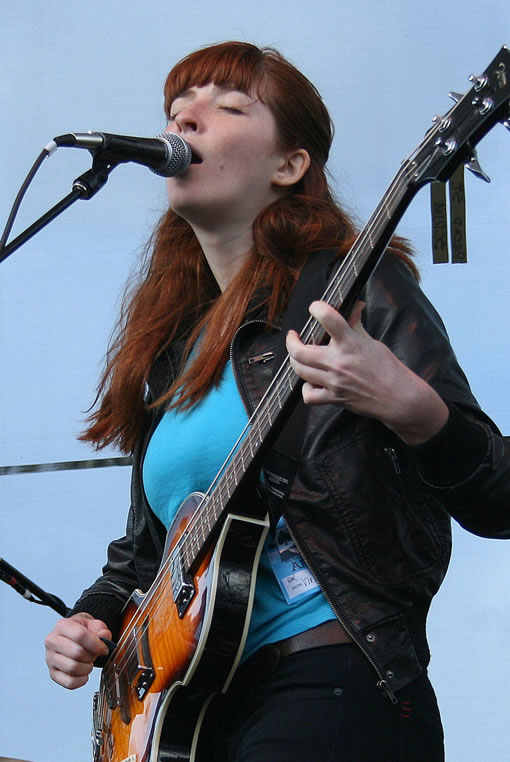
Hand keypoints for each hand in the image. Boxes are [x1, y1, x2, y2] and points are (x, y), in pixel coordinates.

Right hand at [45, 612, 111, 688]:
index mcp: (62, 626)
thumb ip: (101, 629)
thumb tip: (104, 637)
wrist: (70, 637)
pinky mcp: (52, 673)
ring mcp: (50, 659)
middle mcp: (52, 642)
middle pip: (77, 653)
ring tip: (89, 662)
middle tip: (95, 655)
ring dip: (87, 668)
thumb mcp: (93, 624)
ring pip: (73, 668)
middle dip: (92, 656)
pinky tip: (84, 673)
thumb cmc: (81, 631)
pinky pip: (69, 682)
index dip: (96, 644)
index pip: (80, 635)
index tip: (104, 649)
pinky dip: (81, 680)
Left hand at [286, 300, 448, 444]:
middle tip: (294, 337)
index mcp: (350, 344)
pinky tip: (311, 382)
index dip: (317, 308)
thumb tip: (356, 305)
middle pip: (300, 351)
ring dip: (295, 361)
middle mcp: (338, 362)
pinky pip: (309, 395)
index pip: (328, 318)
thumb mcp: (372, 342)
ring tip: (298, 356)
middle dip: (291, 341)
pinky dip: (306, 389)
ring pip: (300, 370)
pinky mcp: (334, 398)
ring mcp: (334, 382)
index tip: (314, 308)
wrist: (398, 398)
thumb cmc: (388, 369)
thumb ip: (356, 324)